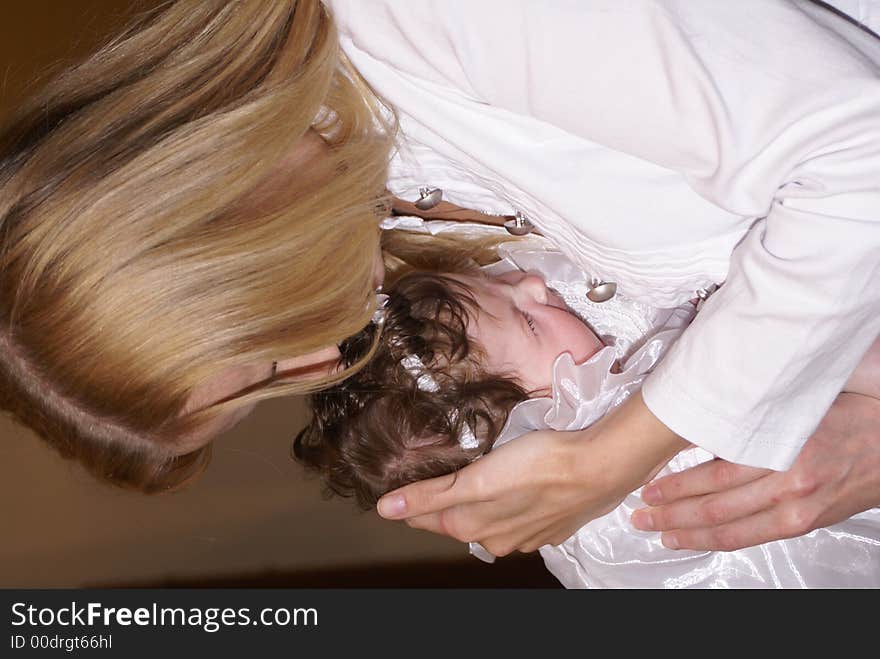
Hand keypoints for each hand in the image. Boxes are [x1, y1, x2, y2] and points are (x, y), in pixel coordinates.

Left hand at [376, 392, 686, 555]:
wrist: (600, 467)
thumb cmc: (538, 465)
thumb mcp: (477, 479)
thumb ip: (431, 496)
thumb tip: (385, 510)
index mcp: (473, 527)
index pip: (426, 517)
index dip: (411, 500)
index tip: (399, 483)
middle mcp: (496, 540)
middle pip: (457, 519)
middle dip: (443, 501)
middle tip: (433, 473)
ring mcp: (527, 536)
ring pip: (489, 518)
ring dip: (478, 502)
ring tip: (473, 476)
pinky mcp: (551, 526)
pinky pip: (518, 517)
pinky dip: (509, 503)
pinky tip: (514, 487)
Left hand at [631, 392, 879, 550]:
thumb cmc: (847, 416)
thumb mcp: (797, 406)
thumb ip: (753, 416)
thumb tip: (702, 414)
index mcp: (783, 448)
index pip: (717, 475)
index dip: (678, 485)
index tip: (648, 486)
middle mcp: (788, 483)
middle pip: (715, 505)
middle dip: (671, 513)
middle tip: (639, 514)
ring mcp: (797, 508)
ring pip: (729, 528)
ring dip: (686, 532)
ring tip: (656, 532)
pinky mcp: (804, 523)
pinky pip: (751, 537)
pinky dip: (716, 541)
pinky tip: (691, 540)